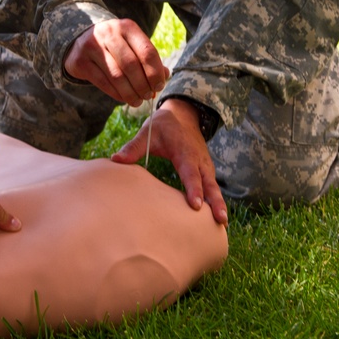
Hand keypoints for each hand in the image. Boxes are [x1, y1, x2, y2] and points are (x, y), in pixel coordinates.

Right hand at [64, 19, 168, 106]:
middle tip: (148, 96)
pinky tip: (124, 99)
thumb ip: (148, 59)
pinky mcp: (81, 62)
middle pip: (131, 65)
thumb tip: (165, 76)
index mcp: (127, 27)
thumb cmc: (115, 46)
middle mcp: (109, 33)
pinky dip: (117, 94)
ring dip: (130, 93)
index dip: (155, 72)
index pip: (147, 52)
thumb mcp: (132, 45)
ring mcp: (92, 46)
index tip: (159, 86)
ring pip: (117, 76)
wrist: (81, 41)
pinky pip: (103, 83)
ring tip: (138, 101)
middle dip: (143, 85)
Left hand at [112, 100, 228, 225]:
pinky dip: (216, 199)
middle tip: (220, 220)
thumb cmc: (164, 125)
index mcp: (185, 152)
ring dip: (219, 204)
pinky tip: (217, 216)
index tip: (196, 206)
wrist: (183, 114)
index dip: (193, 189)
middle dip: (215, 202)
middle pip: (209, 184)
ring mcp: (205, 165)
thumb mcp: (147, 132)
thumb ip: (133, 147)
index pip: (190, 173)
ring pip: (214, 186)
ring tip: (222, 224)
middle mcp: (199, 160)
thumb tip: (115, 160)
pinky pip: (212, 186)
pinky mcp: (206, 169)